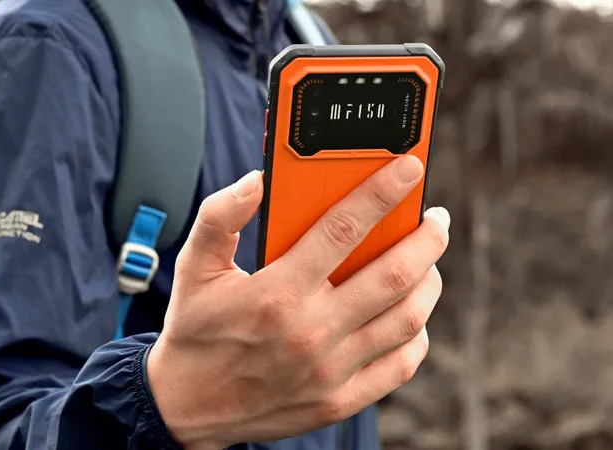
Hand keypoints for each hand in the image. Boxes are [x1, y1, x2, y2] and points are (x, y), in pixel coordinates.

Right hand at [147, 155, 449, 449]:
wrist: (188, 406)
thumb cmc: (196, 330)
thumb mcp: (194, 267)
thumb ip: (221, 216)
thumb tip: (260, 180)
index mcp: (276, 293)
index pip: (343, 229)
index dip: (382, 192)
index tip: (408, 168)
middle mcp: (310, 332)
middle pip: (393, 274)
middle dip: (427, 237)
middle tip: (434, 218)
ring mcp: (330, 370)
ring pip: (407, 318)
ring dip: (429, 281)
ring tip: (427, 261)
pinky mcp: (339, 401)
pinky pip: (399, 365)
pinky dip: (417, 335)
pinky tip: (411, 315)